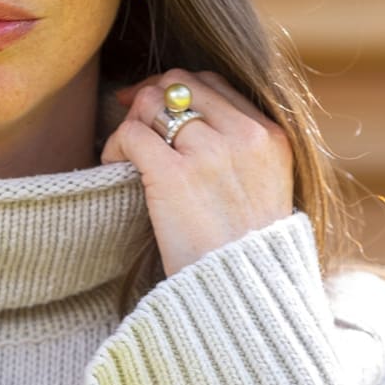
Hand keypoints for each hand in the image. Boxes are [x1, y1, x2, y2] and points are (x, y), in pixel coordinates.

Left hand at [102, 69, 293, 276]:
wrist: (248, 300)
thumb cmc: (247, 251)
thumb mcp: (263, 186)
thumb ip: (235, 146)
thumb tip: (177, 107)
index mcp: (269, 135)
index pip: (212, 84)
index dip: (176, 88)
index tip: (155, 106)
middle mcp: (244, 136)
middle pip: (178, 84)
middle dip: (149, 97)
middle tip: (130, 118)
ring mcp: (210, 152)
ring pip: (151, 103)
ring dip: (131, 123)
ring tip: (126, 153)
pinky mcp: (175, 175)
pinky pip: (132, 133)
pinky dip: (115, 146)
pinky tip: (115, 167)